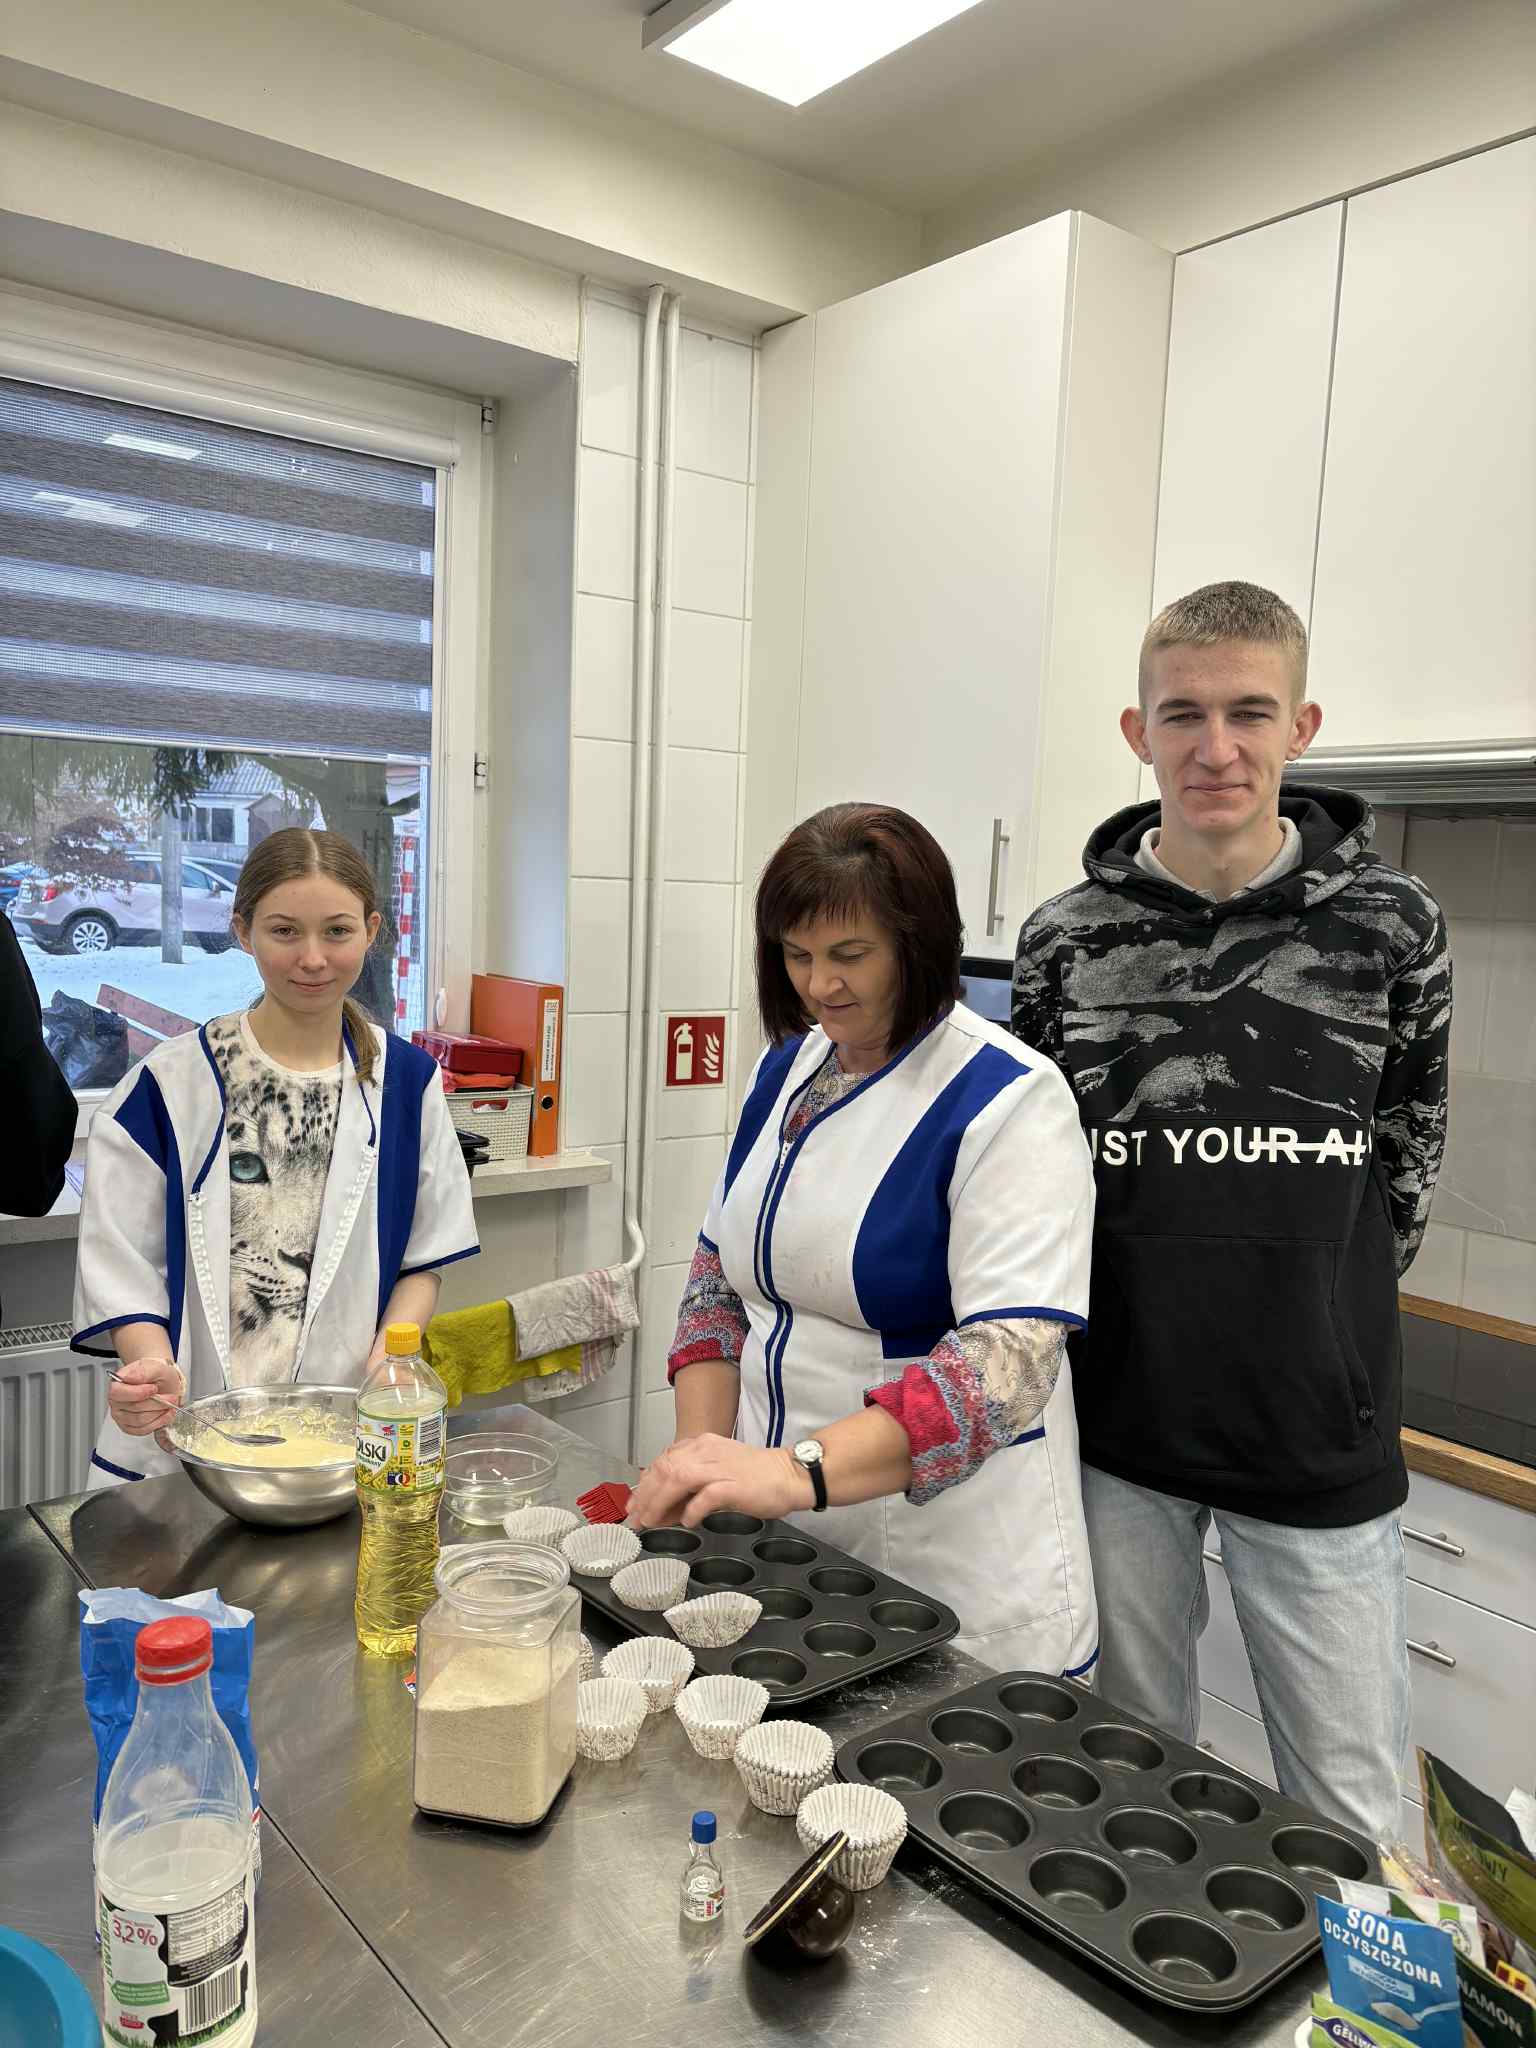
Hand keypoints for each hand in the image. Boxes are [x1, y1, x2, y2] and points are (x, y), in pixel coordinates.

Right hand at [108, 1358, 184, 1436]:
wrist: (161, 1382)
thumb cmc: (156, 1375)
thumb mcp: (155, 1367)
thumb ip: (143, 1371)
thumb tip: (128, 1377)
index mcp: (117, 1384)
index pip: (117, 1393)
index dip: (137, 1393)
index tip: (154, 1388)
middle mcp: (116, 1401)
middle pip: (134, 1408)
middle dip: (157, 1403)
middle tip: (171, 1397)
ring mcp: (122, 1416)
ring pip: (140, 1420)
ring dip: (160, 1412)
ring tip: (170, 1404)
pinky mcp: (130, 1427)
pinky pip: (143, 1430)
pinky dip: (159, 1422)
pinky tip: (166, 1413)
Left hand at [625, 1434, 813, 1530]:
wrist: (790, 1475)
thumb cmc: (756, 1477)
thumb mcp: (717, 1473)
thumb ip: (691, 1486)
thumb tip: (665, 1509)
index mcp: (701, 1446)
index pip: (662, 1461)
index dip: (644, 1484)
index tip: (634, 1504)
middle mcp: (706, 1451)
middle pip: (664, 1469)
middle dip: (645, 1496)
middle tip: (636, 1519)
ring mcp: (720, 1466)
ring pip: (677, 1479)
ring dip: (659, 1503)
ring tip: (652, 1522)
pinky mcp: (733, 1484)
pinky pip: (705, 1496)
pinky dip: (691, 1510)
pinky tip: (688, 1522)